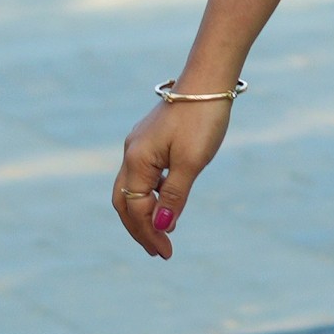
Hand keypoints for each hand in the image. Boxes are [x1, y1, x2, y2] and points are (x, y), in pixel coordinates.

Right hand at [111, 90, 235, 257]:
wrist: (208, 81)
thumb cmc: (201, 119)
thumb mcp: (192, 162)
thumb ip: (175, 195)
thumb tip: (161, 226)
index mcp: (137, 160)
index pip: (136, 209)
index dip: (149, 233)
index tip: (166, 252)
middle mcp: (131, 153)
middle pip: (125, 202)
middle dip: (139, 228)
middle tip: (158, 251)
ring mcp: (139, 145)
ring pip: (133, 189)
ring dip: (145, 213)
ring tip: (163, 233)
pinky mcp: (150, 140)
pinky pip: (144, 176)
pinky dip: (152, 195)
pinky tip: (167, 204)